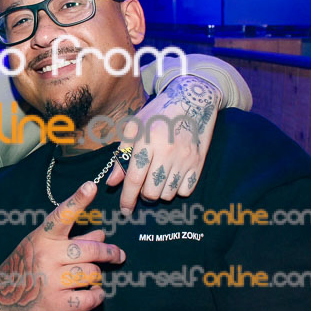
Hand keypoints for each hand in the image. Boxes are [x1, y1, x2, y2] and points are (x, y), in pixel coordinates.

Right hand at [0, 182, 125, 310]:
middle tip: (118, 255)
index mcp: (43, 238)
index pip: (62, 215)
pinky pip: (88, 298)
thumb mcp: (43, 248)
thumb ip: (73, 240)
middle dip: (109, 253)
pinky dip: (97, 296)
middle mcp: (47, 256)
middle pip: (89, 250)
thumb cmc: (27, 267)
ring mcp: (51, 280)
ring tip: (93, 277)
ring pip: (91, 273)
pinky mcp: (56, 303)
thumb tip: (102, 234)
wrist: (4, 300)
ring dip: (97, 276)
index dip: (78, 200)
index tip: (91, 186)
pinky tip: (95, 293)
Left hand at [107, 76, 221, 211]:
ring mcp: (185, 158)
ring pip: (168, 194)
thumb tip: (112, 182)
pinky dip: (176, 190)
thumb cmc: (157, 114)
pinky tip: (172, 177)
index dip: (128, 198)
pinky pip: (185, 191)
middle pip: (151, 192)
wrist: (191, 100)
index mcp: (147, 141)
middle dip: (143, 196)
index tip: (125, 210)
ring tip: (157, 180)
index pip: (135, 179)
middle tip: (142, 188)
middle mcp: (167, 152)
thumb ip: (122, 155)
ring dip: (159, 193)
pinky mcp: (199, 163)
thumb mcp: (134, 128)